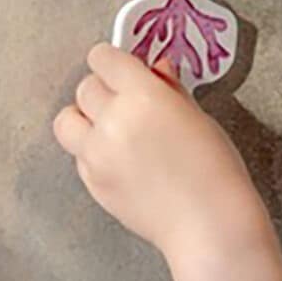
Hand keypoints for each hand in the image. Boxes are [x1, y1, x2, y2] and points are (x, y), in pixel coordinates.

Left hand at [53, 44, 281, 280]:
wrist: (207, 221)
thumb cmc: (214, 166)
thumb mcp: (197, 115)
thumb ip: (169, 88)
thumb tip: (156, 68)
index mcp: (143, 96)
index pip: (104, 59)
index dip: (112, 59)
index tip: (121, 65)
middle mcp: (112, 120)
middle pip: (84, 87)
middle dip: (103, 87)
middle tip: (126, 98)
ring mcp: (96, 155)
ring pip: (67, 120)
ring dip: (84, 117)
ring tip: (109, 126)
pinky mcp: (91, 183)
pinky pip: (79, 154)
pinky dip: (92, 149)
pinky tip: (120, 158)